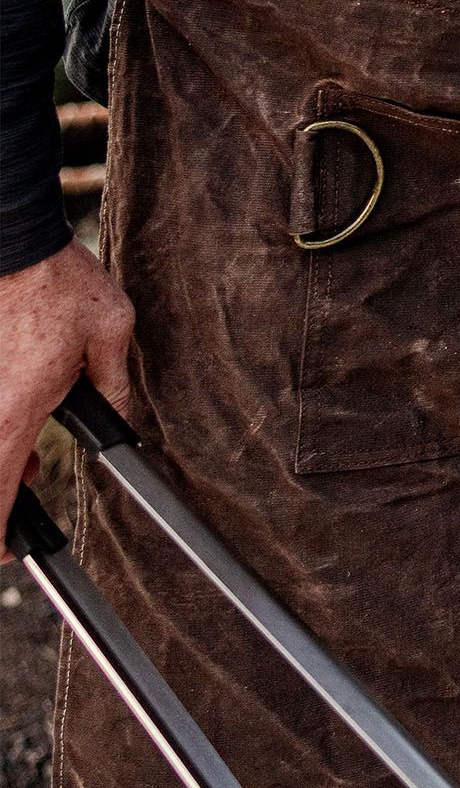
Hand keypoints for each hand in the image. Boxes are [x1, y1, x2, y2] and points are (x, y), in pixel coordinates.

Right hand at [1, 242, 133, 561]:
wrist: (11, 239)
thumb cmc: (58, 282)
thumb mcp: (109, 331)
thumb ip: (112, 382)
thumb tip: (119, 415)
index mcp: (11, 416)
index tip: (11, 548)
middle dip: (3, 497)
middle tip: (25, 505)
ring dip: (2, 461)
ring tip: (32, 463)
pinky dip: (0, 426)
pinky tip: (20, 418)